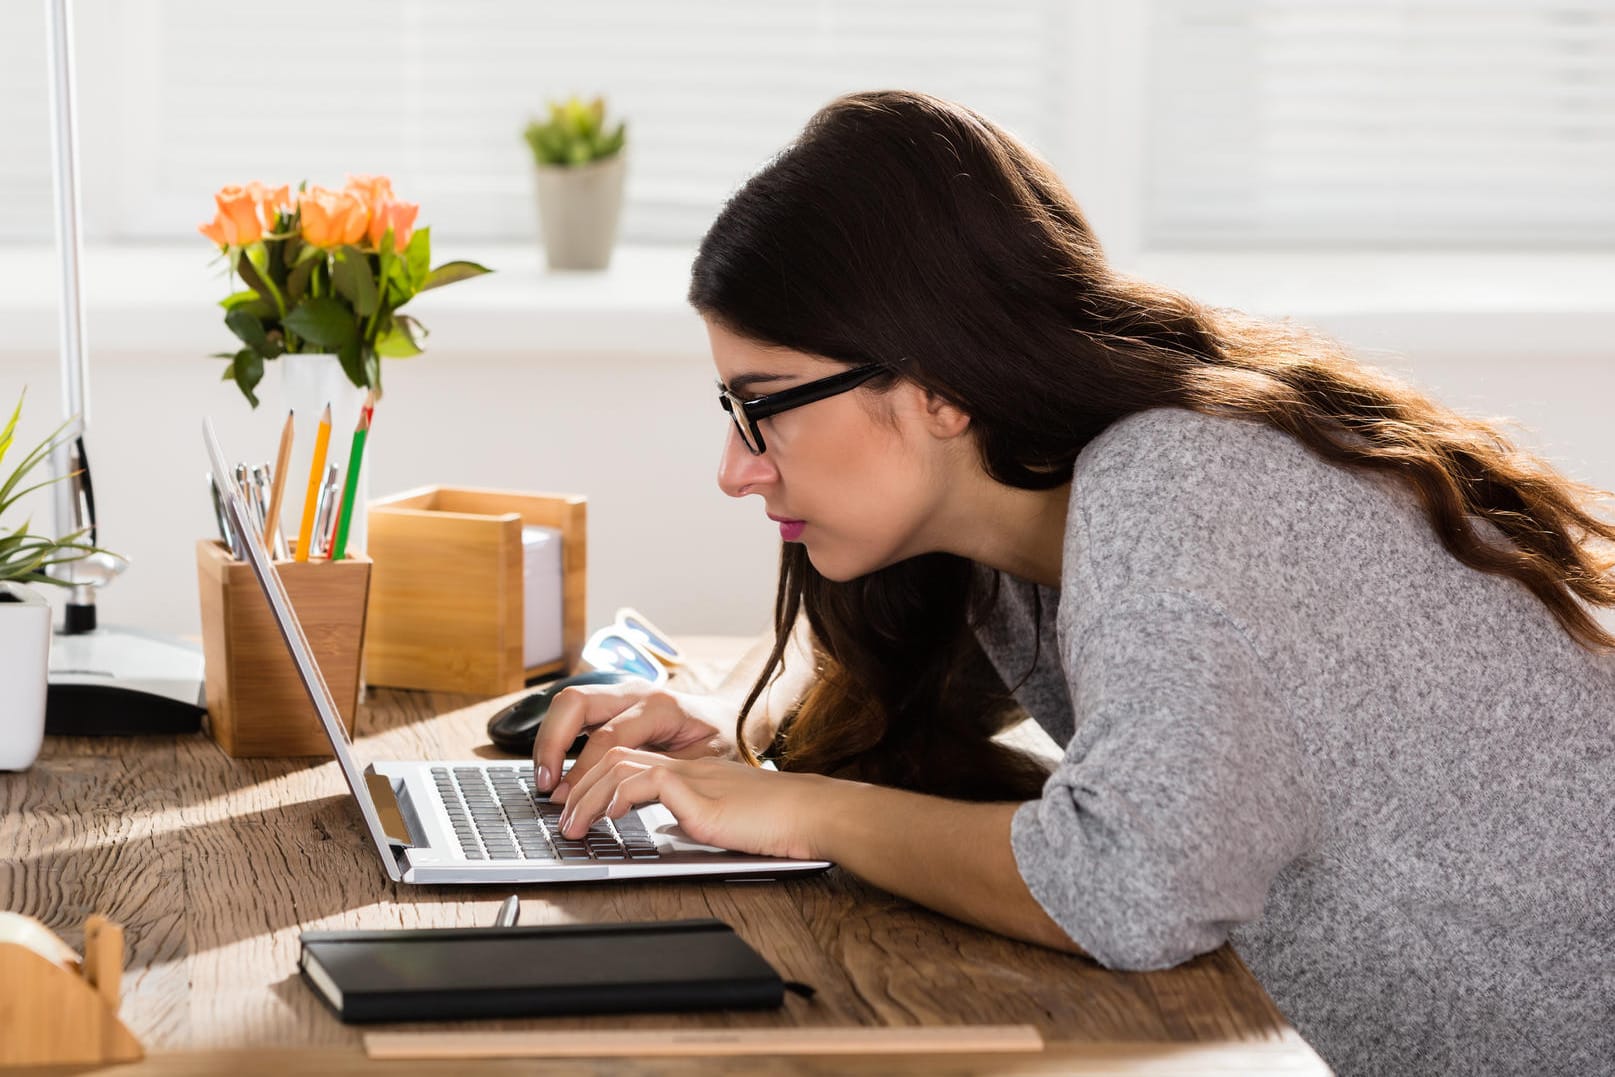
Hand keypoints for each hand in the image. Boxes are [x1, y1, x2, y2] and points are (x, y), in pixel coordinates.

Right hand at [531, 681, 739, 801]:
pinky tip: (556, 767)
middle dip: (552, 743)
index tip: (568, 800)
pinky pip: (576, 712)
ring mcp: (622, 693)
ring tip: (546, 778)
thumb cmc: (719, 741)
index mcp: (660, 706)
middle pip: (575, 702)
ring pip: (569, 702)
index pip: (607, 736)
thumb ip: (663, 777)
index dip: (582, 770)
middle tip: (547, 783)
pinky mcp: (613, 703)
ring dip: (550, 739)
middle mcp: (635, 692)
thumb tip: (622, 798)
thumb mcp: (702, 764)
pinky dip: (559, 737)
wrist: (731, 717)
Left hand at [557, 749, 831, 860]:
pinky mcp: (698, 791)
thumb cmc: (776, 823)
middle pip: (612, 751)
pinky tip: (607, 819)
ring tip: (573, 826)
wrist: (812, 815)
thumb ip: (692, 815)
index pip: (627, 754)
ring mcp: (690, 772)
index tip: (573, 803)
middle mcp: (685, 762)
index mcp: (689, 767)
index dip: (592, 776)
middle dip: (577, 782)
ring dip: (586, 794)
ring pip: (618, 761)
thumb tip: (665, 829)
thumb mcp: (722, 819)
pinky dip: (616, 797)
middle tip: (560, 815)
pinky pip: (643, 782)